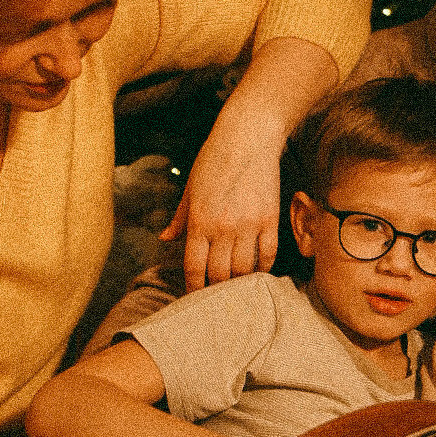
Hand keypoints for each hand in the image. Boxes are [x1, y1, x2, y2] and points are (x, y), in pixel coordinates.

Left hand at [160, 124, 279, 292]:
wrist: (248, 136)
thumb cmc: (214, 159)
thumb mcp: (190, 188)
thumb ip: (179, 218)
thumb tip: (165, 239)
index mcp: (199, 221)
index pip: (194, 268)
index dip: (194, 289)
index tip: (194, 299)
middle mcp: (223, 227)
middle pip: (220, 275)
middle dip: (216, 291)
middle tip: (216, 298)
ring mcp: (249, 225)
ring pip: (244, 270)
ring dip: (240, 283)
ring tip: (236, 288)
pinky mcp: (270, 219)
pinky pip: (268, 255)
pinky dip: (263, 269)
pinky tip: (257, 272)